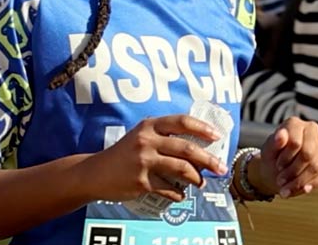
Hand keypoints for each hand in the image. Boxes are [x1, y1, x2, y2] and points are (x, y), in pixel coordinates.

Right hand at [79, 115, 227, 202]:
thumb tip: (198, 145)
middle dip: (209, 159)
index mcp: (149, 126)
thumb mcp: (140, 136)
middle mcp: (147, 141)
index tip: (217, 136)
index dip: (203, 128)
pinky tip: (180, 195)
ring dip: (197, 178)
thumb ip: (164, 136)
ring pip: (182, 169)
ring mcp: (144, 161)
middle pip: (187, 148)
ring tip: (201, 183)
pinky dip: (179, 194)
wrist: (95, 172)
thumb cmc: (124, 153)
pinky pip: (169, 189)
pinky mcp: (141, 181)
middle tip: (221, 167)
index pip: (182, 121)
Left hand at [250, 117, 317, 198]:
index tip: (278, 167)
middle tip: (281, 182)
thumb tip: (281, 135)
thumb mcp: (268, 152)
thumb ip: (274, 143)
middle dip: (294, 172)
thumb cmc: (273, 158)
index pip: (296, 143)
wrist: (279, 170)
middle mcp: (312, 129)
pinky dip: (315, 183)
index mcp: (294, 124)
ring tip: (287, 190)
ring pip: (317, 165)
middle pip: (308, 155)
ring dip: (301, 181)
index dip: (286, 159)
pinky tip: (305, 189)